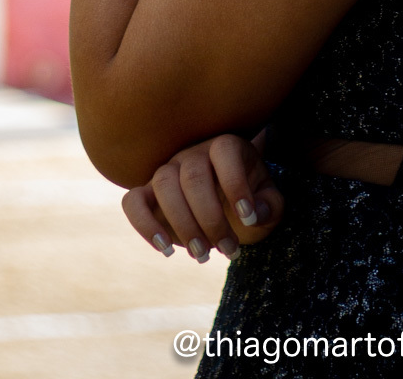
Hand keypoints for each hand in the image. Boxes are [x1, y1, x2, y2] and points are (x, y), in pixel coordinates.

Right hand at [122, 131, 284, 261]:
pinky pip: (132, 201)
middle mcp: (194, 153)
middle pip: (193, 175)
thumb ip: (270, 206)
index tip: (248, 218)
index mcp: (226, 147)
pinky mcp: (148, 193)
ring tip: (202, 255)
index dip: (236, 183)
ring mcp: (168, 170)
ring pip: (163, 183)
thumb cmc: (249, 201)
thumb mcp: (267, 203)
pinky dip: (143, 224)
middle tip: (227, 250)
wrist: (226, 206)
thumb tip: (254, 213)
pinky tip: (165, 249)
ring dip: (181, 223)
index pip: (225, 150)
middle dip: (210, 218)